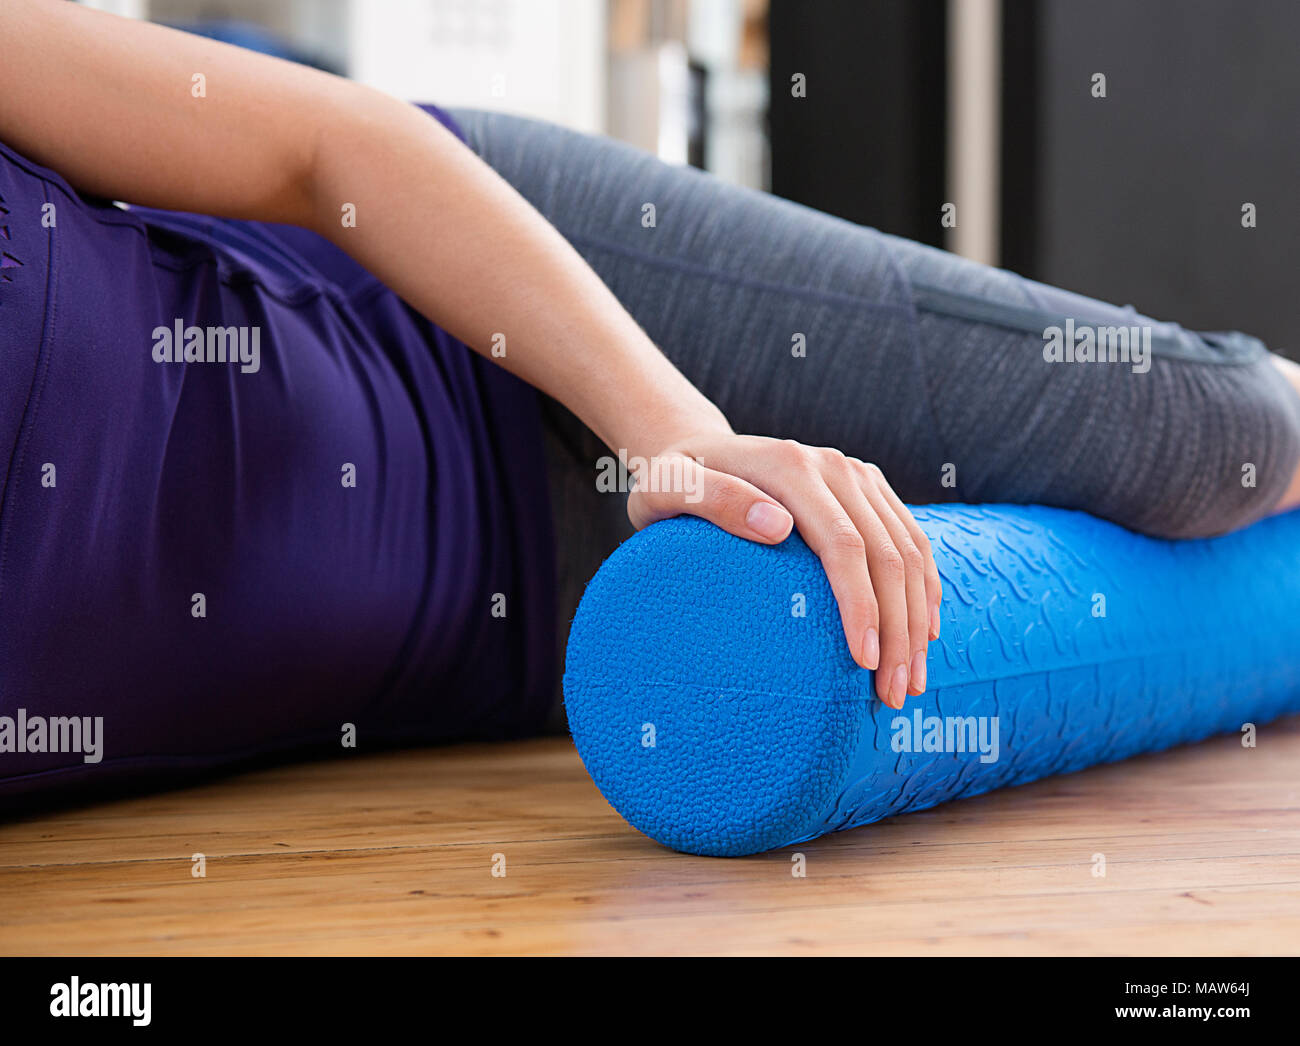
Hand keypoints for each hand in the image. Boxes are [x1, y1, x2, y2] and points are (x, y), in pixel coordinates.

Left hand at [625, 434, 940, 708]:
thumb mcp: (669, 488)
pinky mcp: (868, 489)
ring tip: (911, 681)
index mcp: (791, 468)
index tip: (864, 661)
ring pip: (909, 551)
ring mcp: (857, 476)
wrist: (695, 448)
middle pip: (887, 554)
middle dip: (898, 630)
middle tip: (894, 693)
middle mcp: (835, 467)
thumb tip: (777, 527)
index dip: (862, 605)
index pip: (844, 544)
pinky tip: (924, 635)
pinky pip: (912, 540)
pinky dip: (923, 590)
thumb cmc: (674, 481)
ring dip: (917, 620)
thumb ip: (714, 500)